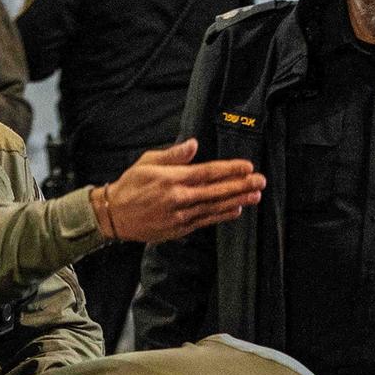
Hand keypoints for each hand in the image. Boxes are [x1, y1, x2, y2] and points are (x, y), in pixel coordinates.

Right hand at [88, 137, 262, 242]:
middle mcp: (178, 198)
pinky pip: (205, 221)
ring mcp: (180, 216)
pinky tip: (236, 211)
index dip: (230, 170)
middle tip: (260, 181)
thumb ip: (174, 155)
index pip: (207, 172)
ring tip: (255, 196)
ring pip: (214, 208)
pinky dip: (221, 216)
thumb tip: (194, 145)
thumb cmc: (131, 185)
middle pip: (216, 191)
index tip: (247, 166)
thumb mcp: (148, 162)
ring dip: (237, 201)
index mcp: (172, 179)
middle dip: (241, 186)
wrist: (114, 215)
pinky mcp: (179, 229)